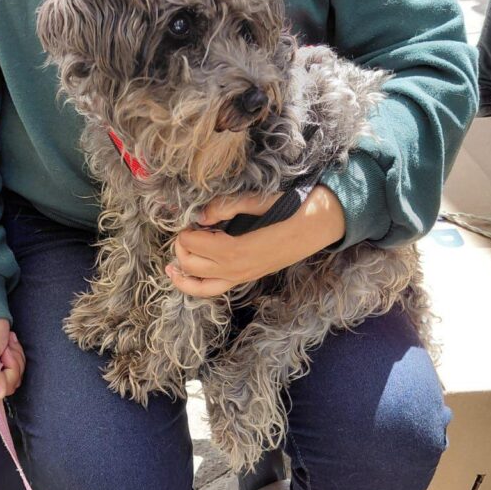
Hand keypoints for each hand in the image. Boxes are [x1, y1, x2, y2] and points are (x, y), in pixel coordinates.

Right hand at [0, 319, 25, 400]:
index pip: (1, 389)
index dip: (8, 371)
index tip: (3, 353)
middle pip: (9, 383)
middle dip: (13, 362)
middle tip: (5, 346)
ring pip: (14, 375)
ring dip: (15, 356)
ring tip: (5, 342)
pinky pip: (14, 367)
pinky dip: (15, 353)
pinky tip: (7, 343)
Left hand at [166, 185, 345, 298]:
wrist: (319, 225)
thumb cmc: (292, 208)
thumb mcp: (260, 200)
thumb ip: (228, 206)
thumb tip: (201, 216)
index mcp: (240, 250)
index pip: (197, 246)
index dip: (186, 232)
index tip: (189, 218)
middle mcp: (238, 270)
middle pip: (193, 266)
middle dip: (181, 248)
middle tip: (184, 230)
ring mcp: (242, 277)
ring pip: (200, 287)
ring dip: (183, 275)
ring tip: (171, 264)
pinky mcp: (245, 278)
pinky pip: (214, 289)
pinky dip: (195, 285)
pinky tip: (185, 275)